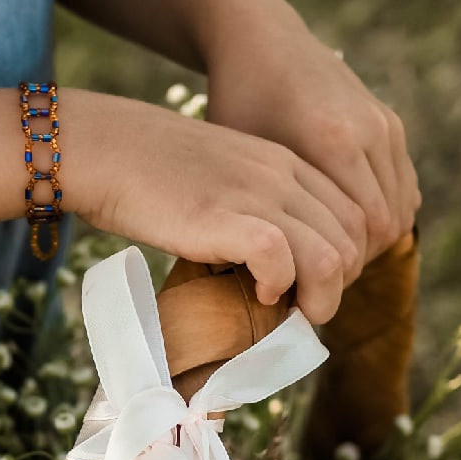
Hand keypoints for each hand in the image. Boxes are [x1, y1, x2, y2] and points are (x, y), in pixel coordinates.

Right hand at [66, 87, 368, 324]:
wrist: (106, 148)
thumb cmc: (151, 174)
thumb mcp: (223, 180)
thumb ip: (253, 209)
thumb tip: (268, 264)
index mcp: (286, 163)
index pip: (354, 216)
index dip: (345, 261)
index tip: (311, 285)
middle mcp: (283, 175)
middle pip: (354, 240)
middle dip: (338, 286)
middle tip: (301, 308)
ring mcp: (258, 194)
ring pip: (332, 257)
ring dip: (319, 298)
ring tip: (288, 311)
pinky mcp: (226, 217)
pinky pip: (282, 259)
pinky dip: (278, 286)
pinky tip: (256, 292)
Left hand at [204, 13, 421, 269]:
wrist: (262, 41)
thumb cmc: (237, 104)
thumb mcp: (240, 160)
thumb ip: (264, 211)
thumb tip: (274, 277)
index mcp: (334, 142)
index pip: (361, 234)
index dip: (337, 271)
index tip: (304, 287)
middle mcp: (370, 132)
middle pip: (384, 228)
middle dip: (354, 262)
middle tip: (316, 282)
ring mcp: (385, 125)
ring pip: (399, 211)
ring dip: (370, 242)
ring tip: (327, 258)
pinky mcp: (390, 123)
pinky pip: (403, 189)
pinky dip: (382, 216)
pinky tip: (342, 227)